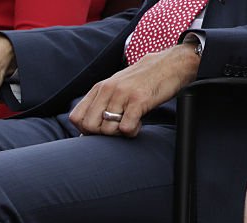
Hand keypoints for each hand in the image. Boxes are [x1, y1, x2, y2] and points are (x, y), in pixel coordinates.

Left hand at [70, 43, 200, 137]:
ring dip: (119, 133)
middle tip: (117, 128)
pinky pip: (126, 128)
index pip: (76, 117)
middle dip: (102, 134)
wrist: (171, 64)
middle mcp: (107, 90)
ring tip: (130, 123)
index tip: (100, 128)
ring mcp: (122, 94)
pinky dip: (132, 132)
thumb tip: (84, 132)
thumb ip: (100, 104)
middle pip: (89, 126)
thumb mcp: (115, 88)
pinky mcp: (138, 100)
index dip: (85, 129)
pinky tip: (138, 123)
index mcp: (99, 88)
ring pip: (107, 130)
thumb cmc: (142, 81)